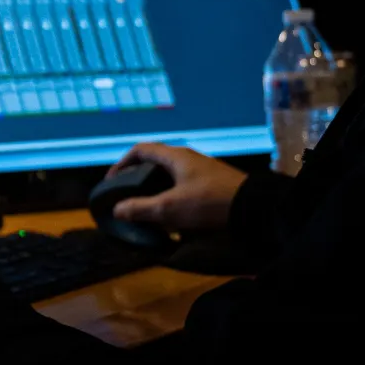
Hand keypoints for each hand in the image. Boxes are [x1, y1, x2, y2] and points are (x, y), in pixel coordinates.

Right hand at [107, 143, 246, 232]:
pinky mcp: (213, 183)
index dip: (122, 163)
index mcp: (175, 156)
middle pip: (155, 161)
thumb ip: (141, 209)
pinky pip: (184, 184)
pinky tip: (173, 214)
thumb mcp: (170, 208)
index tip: (112, 181)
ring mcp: (202, 170)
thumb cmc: (208, 202)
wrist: (252, 207)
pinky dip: (172, 195)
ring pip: (170, 174)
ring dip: (156, 188)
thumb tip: (117, 209)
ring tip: (147, 208)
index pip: (141, 150)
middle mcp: (188, 158)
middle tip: (128, 196)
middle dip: (138, 178)